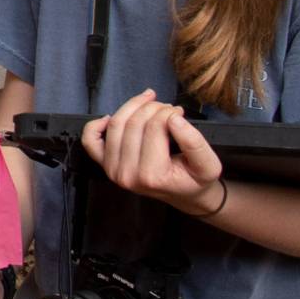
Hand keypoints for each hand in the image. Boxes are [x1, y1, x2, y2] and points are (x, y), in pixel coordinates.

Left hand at [79, 92, 224, 215]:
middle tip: (168, 108)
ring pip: (116, 124)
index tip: (179, 112)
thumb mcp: (208, 164)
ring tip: (151, 105)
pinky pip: (91, 140)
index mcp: (151, 177)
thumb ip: (195, 142)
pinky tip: (113, 116)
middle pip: (134, 123)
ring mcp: (113, 169)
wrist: (184, 193)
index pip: (154, 128)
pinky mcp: (105, 164)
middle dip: (153, 107)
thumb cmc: (195, 179)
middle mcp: (127, 175)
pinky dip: (97, 124)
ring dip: (133, 107)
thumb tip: (175, 119)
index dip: (168, 113)